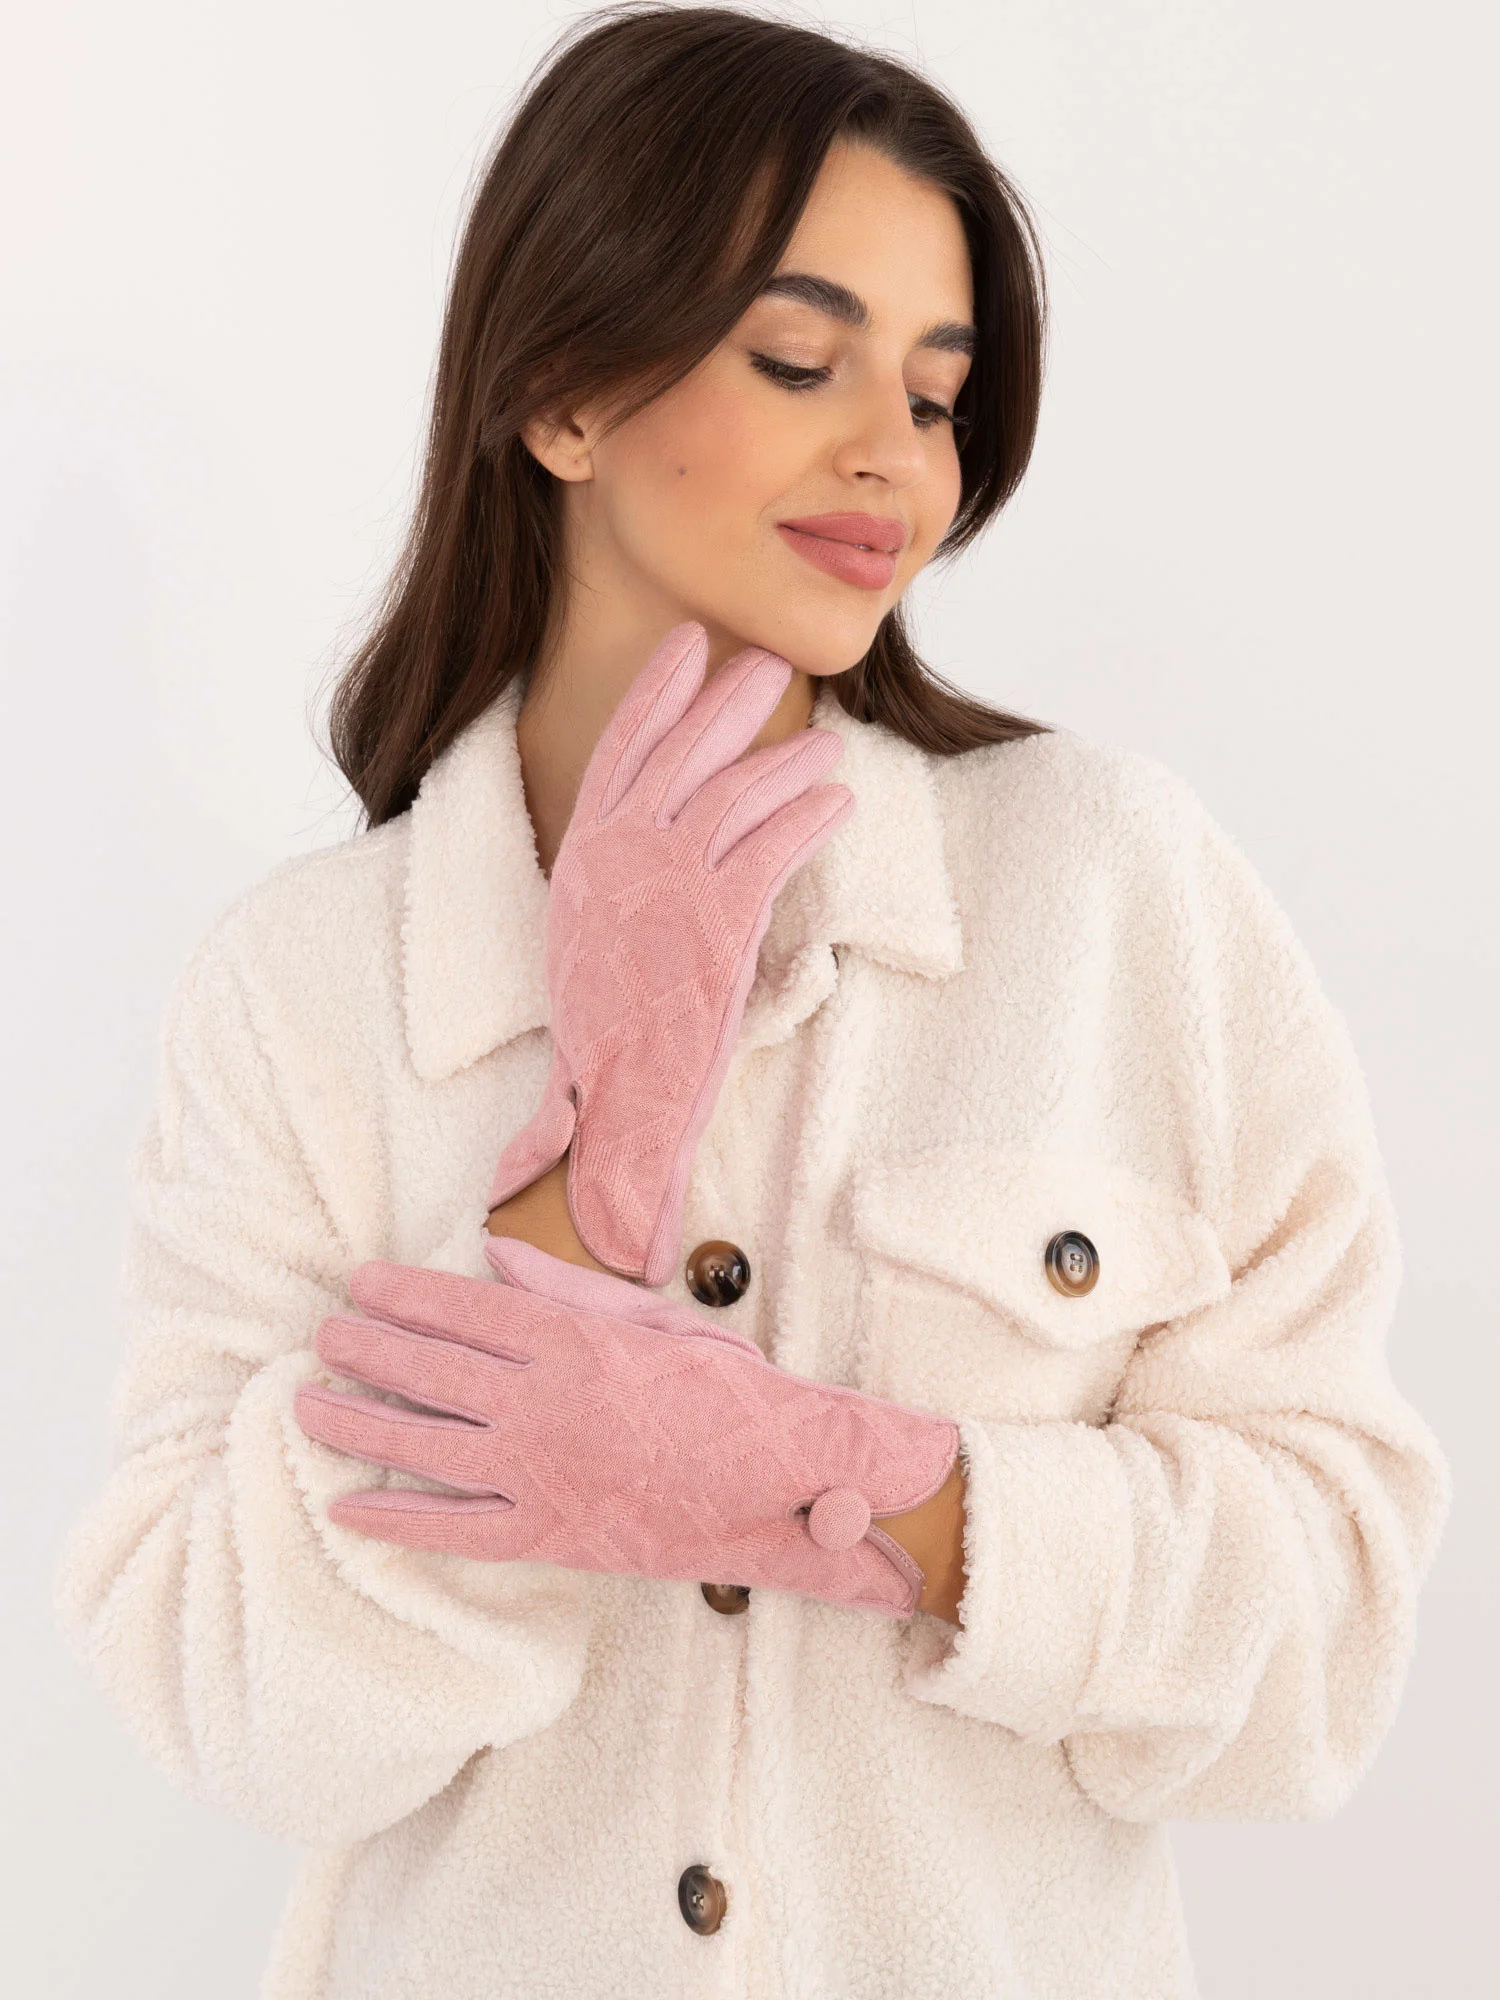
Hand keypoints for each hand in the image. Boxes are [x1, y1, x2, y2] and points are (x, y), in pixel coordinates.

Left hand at [293, 1238, 958, 1617]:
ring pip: (424, 1445)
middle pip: (429, 1371)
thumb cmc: (729, 1393)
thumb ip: (567, 1292)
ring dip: (358, 1422)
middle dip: (366, 1349)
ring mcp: (541, 1473)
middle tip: (323, 1336)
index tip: (361, 1284)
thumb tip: (493, 1260)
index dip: (403, 1294)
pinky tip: (347, 1506)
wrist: (783, 1482)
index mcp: (573, 1342)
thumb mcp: (656, 1320)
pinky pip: (455, 1530)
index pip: (463, 1309)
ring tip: (308, 1404)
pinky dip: (397, 1520)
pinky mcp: (549, 1535)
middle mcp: (544, 1405)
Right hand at [487, 621, 854, 1286]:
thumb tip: (647, 827)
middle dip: (731, 700)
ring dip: (788, 763)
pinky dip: (809, 818)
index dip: (659, 690)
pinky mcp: (719, 920)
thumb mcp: (587, 929)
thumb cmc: (606, 1025)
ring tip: (827, 746)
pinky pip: (774, 848)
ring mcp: (670, 883)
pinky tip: (837, 804)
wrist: (613, 1093)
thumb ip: (615, 870)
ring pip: (738, 794)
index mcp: (585, 852)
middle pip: (685, 751)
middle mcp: (622, 853)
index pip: (622, 746)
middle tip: (770, 665)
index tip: (688, 646)